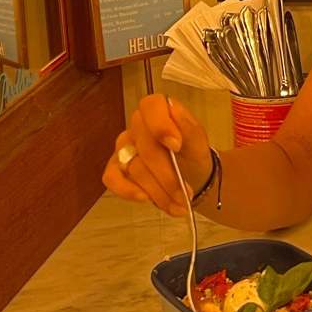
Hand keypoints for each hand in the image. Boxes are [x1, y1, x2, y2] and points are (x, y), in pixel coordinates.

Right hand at [102, 94, 211, 217]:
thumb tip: (174, 111)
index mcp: (159, 111)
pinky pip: (112, 178)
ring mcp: (124, 147)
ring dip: (158, 191)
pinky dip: (127, 190)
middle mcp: (137, 126)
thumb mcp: (200, 143)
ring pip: (134, 168)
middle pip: (145, 148)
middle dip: (167, 175)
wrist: (192, 178)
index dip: (161, 125)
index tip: (176, 146)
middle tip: (185, 193)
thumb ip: (189, 128)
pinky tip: (144, 198)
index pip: (150, 106)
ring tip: (179, 204)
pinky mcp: (115, 168)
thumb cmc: (193, 155)